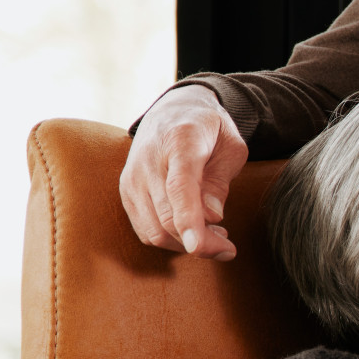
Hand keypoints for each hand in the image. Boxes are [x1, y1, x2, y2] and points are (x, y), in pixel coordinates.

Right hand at [119, 84, 248, 259]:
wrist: (174, 111)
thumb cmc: (210, 130)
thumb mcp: (231, 147)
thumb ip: (220, 181)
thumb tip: (212, 217)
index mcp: (180, 141)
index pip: (179, 187)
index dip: (189, 220)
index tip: (198, 247)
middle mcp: (148, 160)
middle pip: (168, 217)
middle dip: (201, 243)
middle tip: (228, 247)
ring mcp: (132, 177)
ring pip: (155, 231)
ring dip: (186, 244)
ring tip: (214, 237)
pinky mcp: (126, 192)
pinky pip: (146, 231)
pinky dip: (171, 241)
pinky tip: (192, 232)